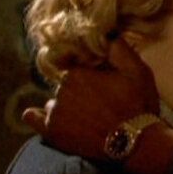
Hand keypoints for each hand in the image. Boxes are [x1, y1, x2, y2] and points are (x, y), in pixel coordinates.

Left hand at [22, 38, 159, 160]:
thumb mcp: (137, 71)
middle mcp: (61, 90)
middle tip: (100, 101)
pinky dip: (35, 116)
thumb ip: (119, 48)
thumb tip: (106, 31)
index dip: (86, 72)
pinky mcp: (53, 133)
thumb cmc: (138, 105)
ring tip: (87, 116)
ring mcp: (55, 113)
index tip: (99, 81)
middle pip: (65, 85)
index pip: (73, 65)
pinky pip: (34, 119)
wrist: (136, 142)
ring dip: (66, 106)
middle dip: (79, 90)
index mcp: (78, 73)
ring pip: (55, 102)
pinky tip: (36, 114)